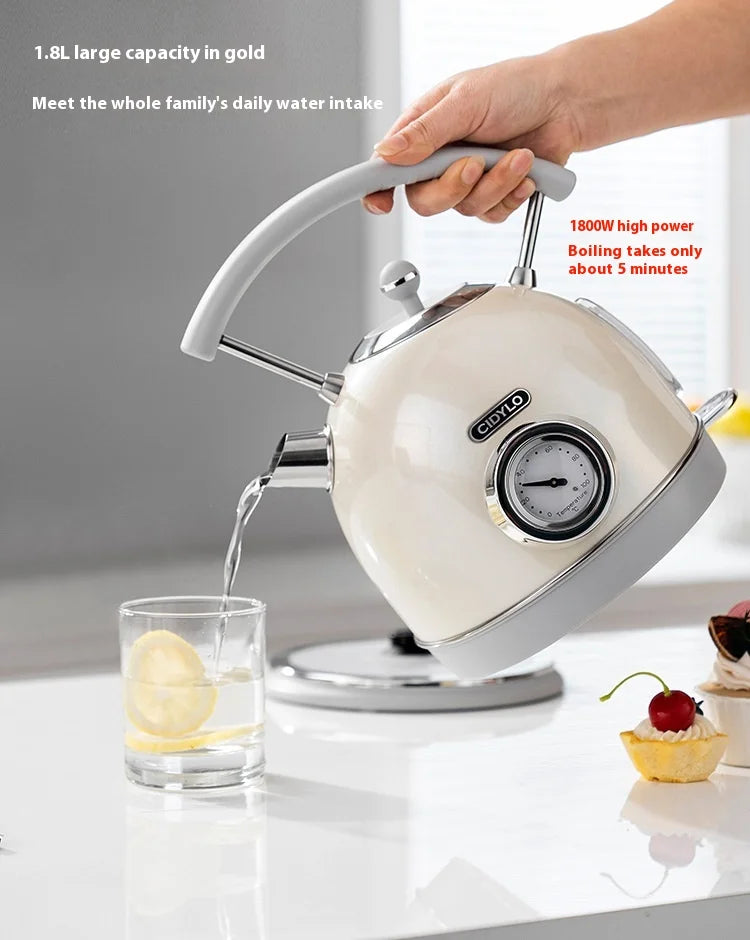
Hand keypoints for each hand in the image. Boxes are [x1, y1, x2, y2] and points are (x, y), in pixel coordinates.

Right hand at [363, 51, 580, 222]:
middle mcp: (441, 159)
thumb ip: (426, 132)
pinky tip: (526, 170)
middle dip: (453, 187)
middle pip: (425, 201)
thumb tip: (386, 152)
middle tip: (475, 163)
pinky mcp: (495, 194)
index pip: (387, 168)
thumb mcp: (466, 100)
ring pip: (463, 208)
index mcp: (423, 132)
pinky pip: (492, 214)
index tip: (381, 204)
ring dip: (495, 183)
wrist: (568, 102)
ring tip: (518, 155)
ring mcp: (468, 179)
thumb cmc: (518, 87)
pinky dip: (512, 194)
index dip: (378, 190)